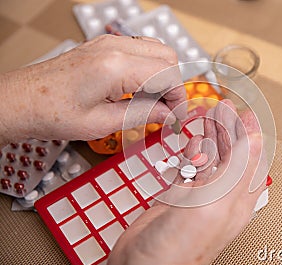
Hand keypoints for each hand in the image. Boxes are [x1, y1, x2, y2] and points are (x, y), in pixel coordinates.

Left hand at [0, 34, 185, 144]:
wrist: (22, 100)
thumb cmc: (52, 113)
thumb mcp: (102, 123)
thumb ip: (142, 115)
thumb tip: (168, 115)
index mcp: (115, 66)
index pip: (167, 74)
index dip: (177, 97)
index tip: (176, 116)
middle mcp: (114, 47)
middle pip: (167, 56)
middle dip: (173, 84)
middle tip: (167, 110)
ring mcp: (108, 43)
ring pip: (156, 50)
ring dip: (162, 75)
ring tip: (153, 102)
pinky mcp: (103, 46)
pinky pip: (139, 50)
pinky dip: (148, 69)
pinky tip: (138, 90)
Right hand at [108, 100, 266, 264]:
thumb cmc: (178, 249)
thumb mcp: (214, 203)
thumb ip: (237, 169)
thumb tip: (257, 139)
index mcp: (236, 200)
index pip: (251, 159)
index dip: (249, 134)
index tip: (246, 112)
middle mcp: (221, 198)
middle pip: (231, 155)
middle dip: (228, 128)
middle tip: (224, 108)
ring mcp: (199, 197)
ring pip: (211, 159)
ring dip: (211, 136)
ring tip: (210, 116)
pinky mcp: (178, 197)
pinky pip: (190, 167)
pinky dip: (192, 150)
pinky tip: (193, 141)